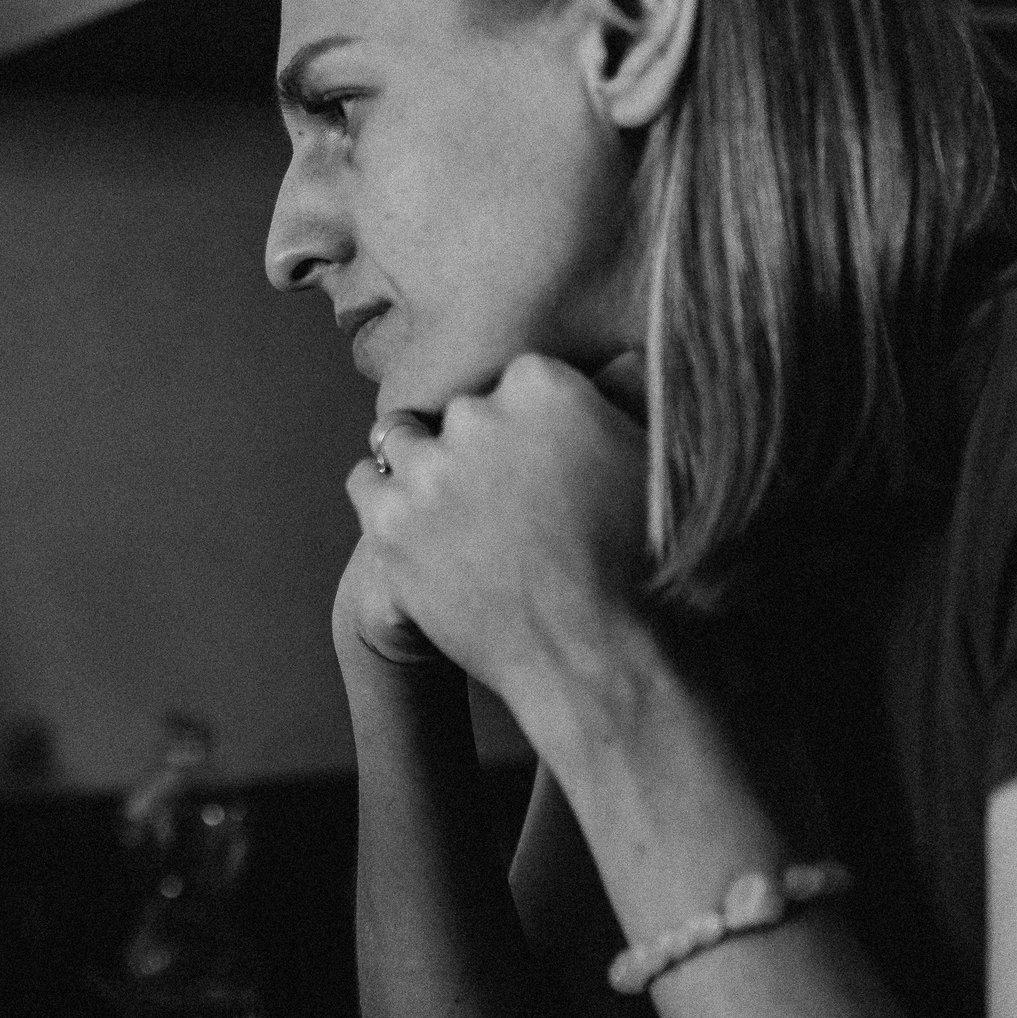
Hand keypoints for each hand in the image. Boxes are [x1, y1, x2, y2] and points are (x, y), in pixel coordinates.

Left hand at [347, 353, 649, 714]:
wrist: (602, 655)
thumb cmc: (644, 565)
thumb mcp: (652, 459)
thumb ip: (616, 398)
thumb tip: (609, 361)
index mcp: (544, 386)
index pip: (516, 380)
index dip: (527, 420)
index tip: (536, 454)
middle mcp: (478, 417)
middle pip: (462, 412)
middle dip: (480, 445)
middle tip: (502, 494)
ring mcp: (427, 472)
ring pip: (402, 437)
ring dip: (423, 462)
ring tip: (451, 501)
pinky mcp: (390, 525)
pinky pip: (364, 482)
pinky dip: (382, 494)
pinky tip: (408, 517)